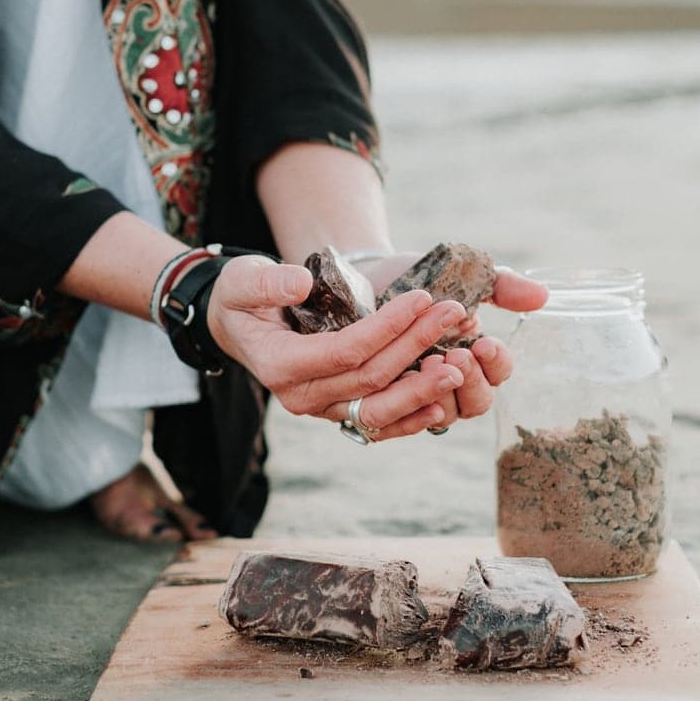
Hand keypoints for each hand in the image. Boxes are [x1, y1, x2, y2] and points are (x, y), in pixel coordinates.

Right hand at [207, 257, 471, 439]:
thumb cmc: (242, 297)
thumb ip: (266, 282)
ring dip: (422, 388)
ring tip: (460, 364)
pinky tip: (443, 401)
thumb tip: (299, 283)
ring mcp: (321, 408)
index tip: (420, 298)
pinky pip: (378, 421)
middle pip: (370, 378)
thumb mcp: (241, 279)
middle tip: (452, 314)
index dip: (386, 328)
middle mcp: (301, 396)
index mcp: (280, 365)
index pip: (345, 351)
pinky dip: (412, 416)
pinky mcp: (338, 410)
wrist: (239, 324)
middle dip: (415, 345)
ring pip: (379, 408)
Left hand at [350, 254, 550, 432]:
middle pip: (475, 403)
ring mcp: (419, 394)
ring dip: (440, 393)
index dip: (497, 363)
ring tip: (428, 362)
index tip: (484, 343)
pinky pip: (400, 420)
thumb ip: (501, 287)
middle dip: (470, 381)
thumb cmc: (420, 281)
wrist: (369, 276)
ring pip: (442, 416)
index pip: (498, 373)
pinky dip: (409, 409)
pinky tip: (407, 383)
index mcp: (475, 358)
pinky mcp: (384, 400)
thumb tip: (541, 295)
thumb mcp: (462, 277)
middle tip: (456, 356)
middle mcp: (451, 383)